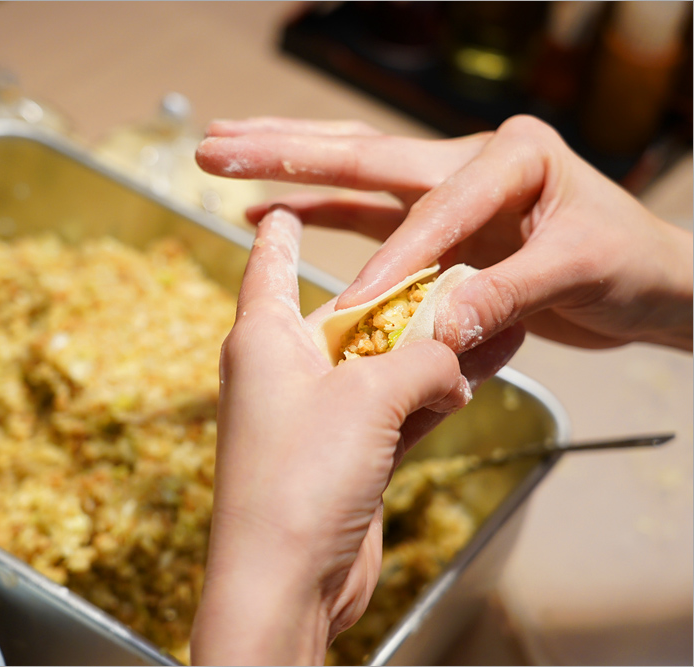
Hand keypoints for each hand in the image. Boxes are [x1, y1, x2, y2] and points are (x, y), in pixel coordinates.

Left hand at [190, 207, 522, 664]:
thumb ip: (419, 360)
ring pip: (385, 364)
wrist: (286, 582)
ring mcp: (318, 416)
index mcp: (264, 337)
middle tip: (465, 270)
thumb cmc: (298, 479)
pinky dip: (434, 394)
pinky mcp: (348, 457)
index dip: (277, 234)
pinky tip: (477, 374)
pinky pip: (397, 409)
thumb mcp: (366, 399)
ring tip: (494, 318)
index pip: (268, 267)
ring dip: (436, 348)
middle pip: (351, 315)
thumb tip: (451, 356)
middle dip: (408, 297)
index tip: (280, 207)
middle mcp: (286, 370)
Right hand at [196, 115, 692, 352]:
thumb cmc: (631, 265)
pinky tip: (272, 209)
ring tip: (224, 156)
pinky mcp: (437, 222)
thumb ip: (506, 295)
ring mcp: (448, 189)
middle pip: (364, 154)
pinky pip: (365, 213)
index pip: (432, 208)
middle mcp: (469, 161)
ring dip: (287, 165)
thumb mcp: (579, 273)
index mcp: (511, 157)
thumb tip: (438, 328)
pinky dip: (317, 209)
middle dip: (286, 151)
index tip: (350, 307)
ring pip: (353, 173)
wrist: (652, 280)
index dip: (390, 261)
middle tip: (216, 145)